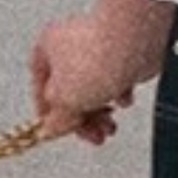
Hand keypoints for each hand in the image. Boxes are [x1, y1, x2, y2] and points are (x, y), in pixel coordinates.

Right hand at [28, 9, 149, 145]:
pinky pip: (117, 82)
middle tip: (94, 136)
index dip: (50, 115)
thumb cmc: (96, 59)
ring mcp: (98, 48)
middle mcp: (70, 45)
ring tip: (110, 127)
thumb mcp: (65, 100)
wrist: (136, 41)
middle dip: (82, 119)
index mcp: (47, 48)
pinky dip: (119, 95)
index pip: (41, 89)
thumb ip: (57, 119)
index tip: (59, 131)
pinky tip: (124, 99)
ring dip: (101, 113)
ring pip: (94, 89)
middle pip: (71, 92)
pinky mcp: (123, 54)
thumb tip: (52, 129)